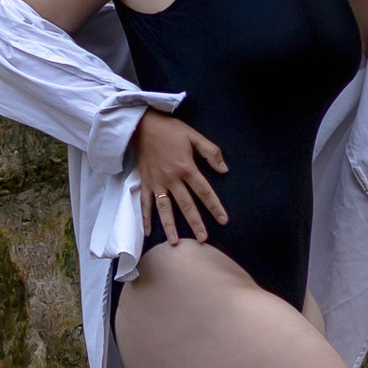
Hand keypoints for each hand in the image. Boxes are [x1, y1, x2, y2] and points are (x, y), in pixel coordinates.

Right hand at [135, 106, 228, 240]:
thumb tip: (224, 170)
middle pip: (186, 205)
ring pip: (165, 209)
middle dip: (195, 223)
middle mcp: (171, 179)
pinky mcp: (145, 183)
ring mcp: (156, 183)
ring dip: (170, 226)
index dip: (214, 206)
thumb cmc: (170, 130)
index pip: (204, 191)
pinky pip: (145, 203)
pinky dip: (146, 218)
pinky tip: (148, 233)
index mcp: (186, 168)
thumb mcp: (194, 136)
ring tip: (175, 243)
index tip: (223, 220)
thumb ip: (211, 152)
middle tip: (202, 239)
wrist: (143, 125)